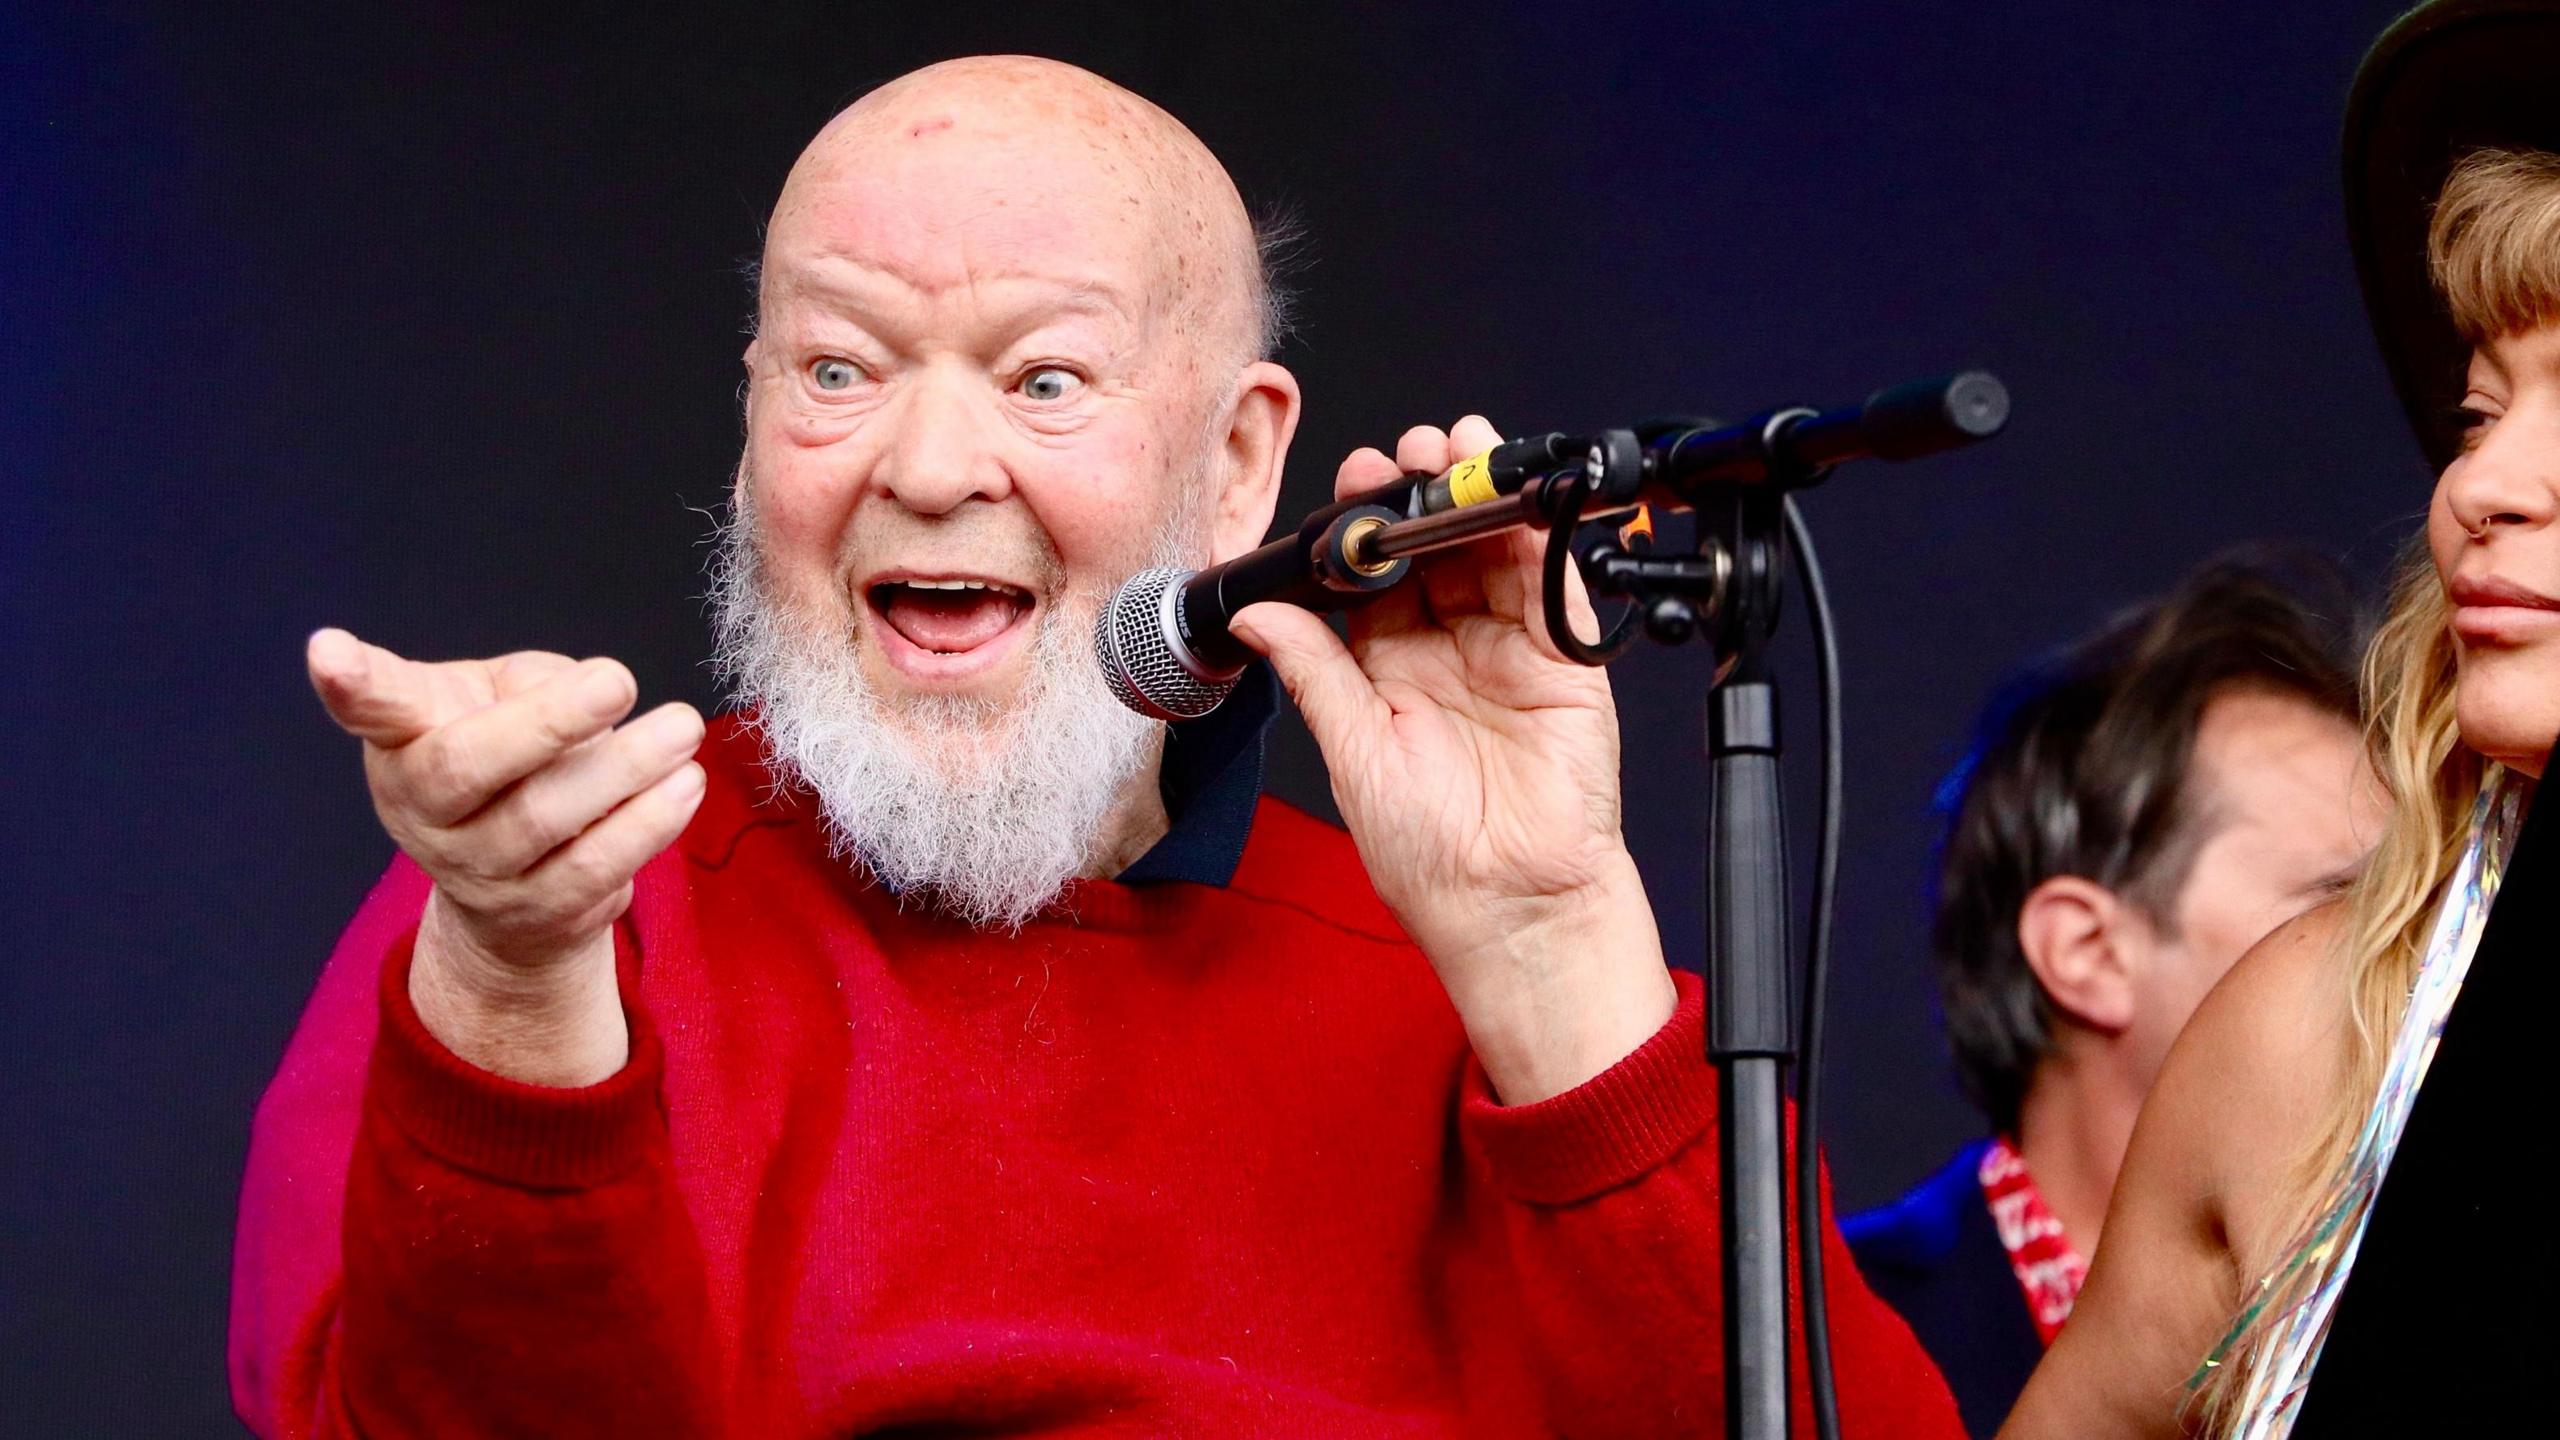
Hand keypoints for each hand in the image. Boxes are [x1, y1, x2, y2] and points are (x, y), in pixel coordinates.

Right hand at [306, 627, 705, 1084]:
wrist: (513, 893)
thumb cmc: (507, 761)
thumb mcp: (497, 701)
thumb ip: (523, 682)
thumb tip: (580, 695)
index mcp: (404, 742)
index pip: (371, 708)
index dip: (350, 682)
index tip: (329, 650)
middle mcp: (423, 810)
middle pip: (465, 765)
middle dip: (546, 720)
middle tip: (618, 677)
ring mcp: (475, 870)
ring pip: (541, 819)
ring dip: (623, 770)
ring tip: (682, 728)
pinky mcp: (536, 912)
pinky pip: (595, 867)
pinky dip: (648, 823)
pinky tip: (685, 784)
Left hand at [1227, 417, 1675, 1102]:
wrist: (1511, 908)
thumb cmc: (1432, 857)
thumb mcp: (1354, 753)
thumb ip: (1315, 671)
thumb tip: (1257, 612)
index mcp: (1390, 672)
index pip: (1377, 578)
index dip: (1367, 528)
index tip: (1356, 483)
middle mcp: (1450, 653)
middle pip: (1438, 552)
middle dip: (1425, 494)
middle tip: (1411, 453)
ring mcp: (1510, 653)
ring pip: (1494, 555)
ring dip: (1478, 500)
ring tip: (1460, 451)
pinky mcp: (1565, 664)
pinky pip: (1551, 587)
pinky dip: (1537, 537)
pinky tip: (1515, 500)